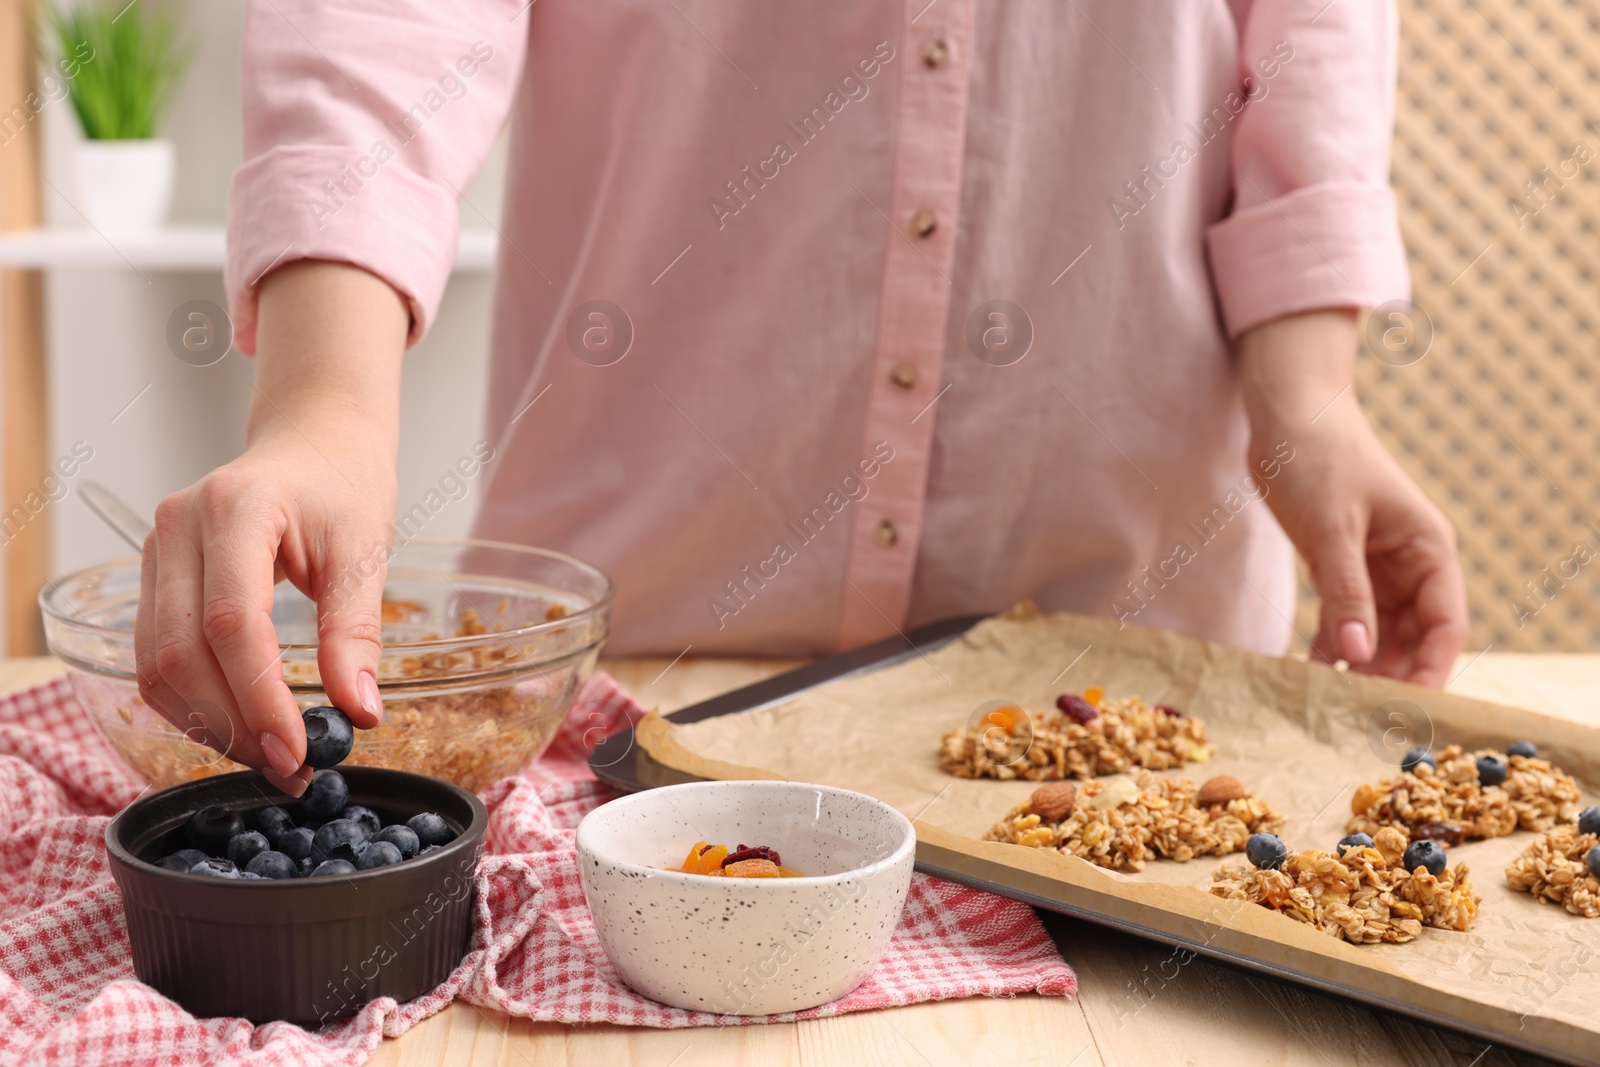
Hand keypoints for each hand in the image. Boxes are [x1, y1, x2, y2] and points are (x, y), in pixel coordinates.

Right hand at [135, 262, 408, 793]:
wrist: (314, 443)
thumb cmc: (344, 487)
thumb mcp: (365, 553)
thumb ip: (357, 633)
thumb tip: (361, 713)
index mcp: (237, 508)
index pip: (233, 622)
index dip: (260, 697)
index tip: (298, 751)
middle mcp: (179, 527)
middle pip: (182, 651)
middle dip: (235, 723)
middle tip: (291, 769)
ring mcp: (155, 551)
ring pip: (157, 663)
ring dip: (210, 723)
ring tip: (272, 756)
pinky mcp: (152, 577)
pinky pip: (155, 656)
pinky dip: (194, 702)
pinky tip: (241, 725)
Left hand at [1238, 310, 1468, 687]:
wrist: (1286, 413)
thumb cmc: (1318, 458)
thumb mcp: (1332, 528)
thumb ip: (1345, 593)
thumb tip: (1359, 656)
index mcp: (1428, 550)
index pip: (1446, 625)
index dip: (1430, 669)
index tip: (1402, 705)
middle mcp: (1410, 563)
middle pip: (1414, 637)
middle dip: (1389, 674)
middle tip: (1355, 713)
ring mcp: (1375, 566)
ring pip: (1378, 631)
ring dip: (1359, 663)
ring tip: (1330, 698)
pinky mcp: (1342, 564)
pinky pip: (1347, 616)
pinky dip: (1332, 642)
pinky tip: (1311, 669)